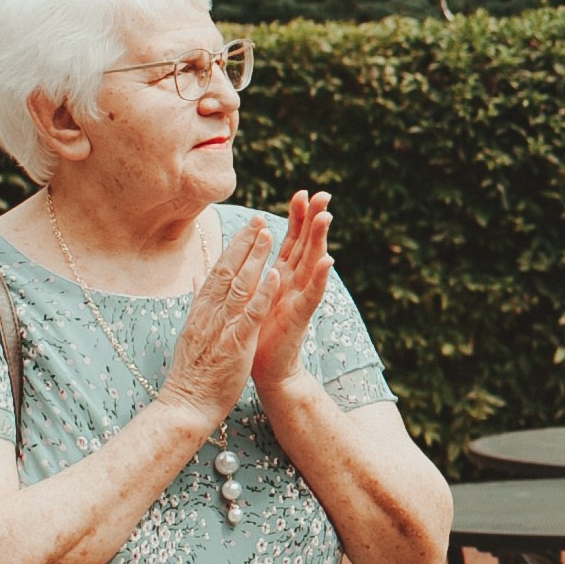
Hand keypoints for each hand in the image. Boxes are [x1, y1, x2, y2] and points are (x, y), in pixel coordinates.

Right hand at [155, 217, 274, 431]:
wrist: (185, 405)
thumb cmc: (192, 374)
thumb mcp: (192, 332)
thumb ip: (198, 304)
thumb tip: (196, 280)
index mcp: (201, 310)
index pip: (218, 270)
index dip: (234, 247)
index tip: (248, 227)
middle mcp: (209, 313)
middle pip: (227, 270)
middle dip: (245, 243)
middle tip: (261, 219)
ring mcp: (221, 327)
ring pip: (239, 286)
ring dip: (255, 259)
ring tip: (269, 235)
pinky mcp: (235, 344)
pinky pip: (250, 315)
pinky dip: (262, 294)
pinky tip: (275, 276)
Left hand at [253, 191, 335, 390]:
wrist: (265, 371)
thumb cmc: (257, 336)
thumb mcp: (249, 299)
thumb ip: (245, 277)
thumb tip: (236, 257)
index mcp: (280, 277)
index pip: (291, 241)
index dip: (296, 218)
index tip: (300, 193)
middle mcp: (294, 284)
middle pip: (306, 245)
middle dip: (313, 219)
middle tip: (322, 193)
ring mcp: (299, 299)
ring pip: (312, 263)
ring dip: (320, 239)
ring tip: (327, 216)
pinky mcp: (300, 317)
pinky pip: (312, 294)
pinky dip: (319, 277)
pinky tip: (327, 260)